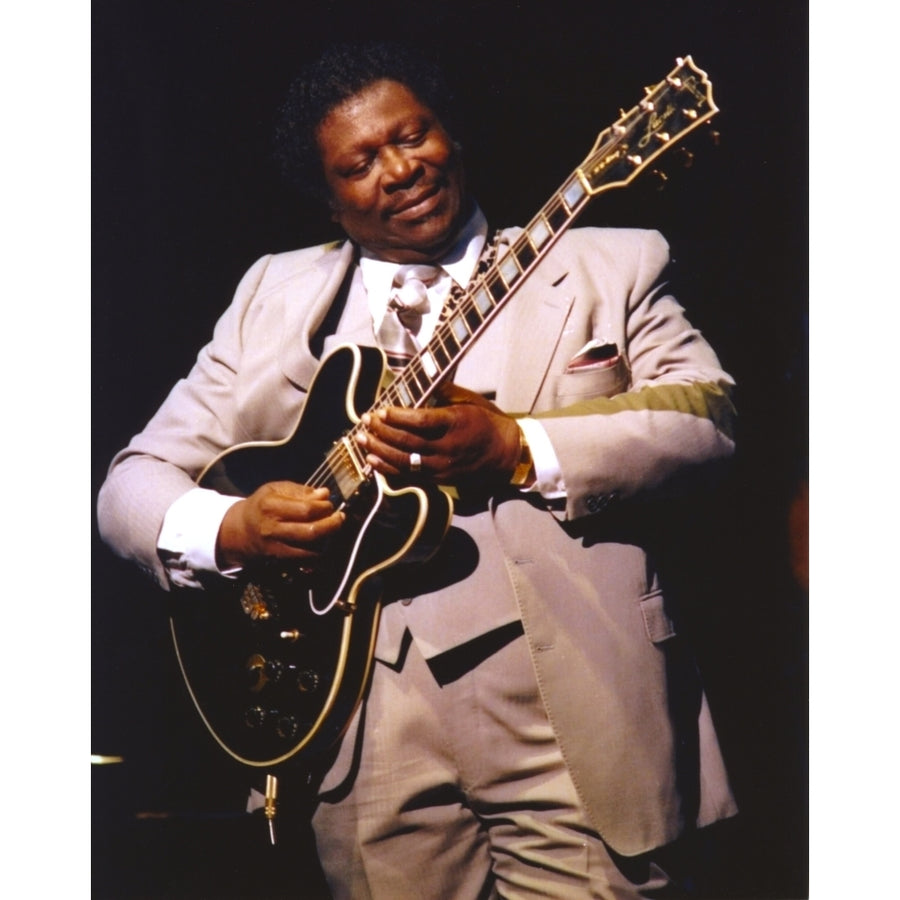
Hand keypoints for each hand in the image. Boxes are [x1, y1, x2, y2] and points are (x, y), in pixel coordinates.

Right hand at [216, 482, 344, 568]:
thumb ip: (301, 490)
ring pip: (311, 551)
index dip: (324, 507)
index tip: (329, 504)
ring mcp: (275, 548)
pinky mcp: (280, 562)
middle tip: (340, 518)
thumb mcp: (275, 489)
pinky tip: (322, 543)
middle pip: (311, 532)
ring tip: (331, 529)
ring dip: (328, 541)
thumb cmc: (262, 505)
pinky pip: (306, 562)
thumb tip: (325, 493)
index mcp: (270, 507)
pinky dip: (319, 554)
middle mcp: (272, 529)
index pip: (306, 510)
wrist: (241, 531)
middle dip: (332, 525)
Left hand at [358, 384, 521, 486]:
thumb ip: (444, 390)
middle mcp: (447, 447)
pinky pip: (409, 475)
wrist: (506, 454)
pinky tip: (373, 460)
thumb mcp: (470, 400)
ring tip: (362, 439)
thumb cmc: (487, 422)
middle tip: (365, 421)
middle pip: (407, 441)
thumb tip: (421, 377)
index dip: (397, 417)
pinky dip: (388, 469)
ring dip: (379, 450)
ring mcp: (441, 466)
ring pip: (404, 460)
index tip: (381, 410)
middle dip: (382, 431)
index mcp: (455, 423)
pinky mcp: (438, 479)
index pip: (420, 421)